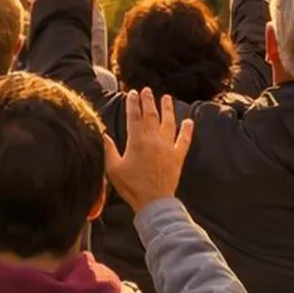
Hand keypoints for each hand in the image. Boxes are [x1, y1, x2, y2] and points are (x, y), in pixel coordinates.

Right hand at [104, 89, 195, 212]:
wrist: (154, 202)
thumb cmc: (131, 187)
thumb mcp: (113, 169)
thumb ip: (109, 150)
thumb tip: (104, 134)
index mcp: (136, 142)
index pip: (134, 118)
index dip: (133, 104)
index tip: (132, 93)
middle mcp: (153, 141)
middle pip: (151, 116)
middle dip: (149, 101)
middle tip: (147, 90)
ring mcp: (167, 148)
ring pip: (169, 123)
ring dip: (168, 109)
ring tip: (167, 98)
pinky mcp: (178, 157)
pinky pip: (184, 140)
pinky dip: (187, 130)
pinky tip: (189, 121)